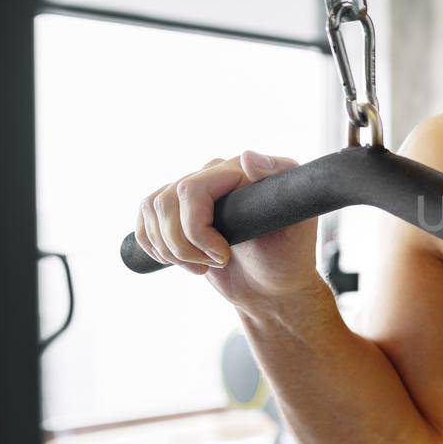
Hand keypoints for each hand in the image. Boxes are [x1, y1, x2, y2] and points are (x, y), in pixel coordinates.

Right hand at [133, 151, 319, 306]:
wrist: (272, 287)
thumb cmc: (289, 257)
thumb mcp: (297, 223)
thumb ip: (281, 184)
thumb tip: (247, 156)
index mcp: (241, 170)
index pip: (190, 189)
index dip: (197, 229)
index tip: (224, 256)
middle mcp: (214, 173)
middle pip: (166, 203)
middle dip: (184, 245)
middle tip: (219, 263)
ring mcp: (194, 192)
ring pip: (152, 211)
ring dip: (172, 250)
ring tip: (204, 266)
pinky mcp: (177, 212)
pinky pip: (145, 218)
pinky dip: (154, 246)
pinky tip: (180, 261)